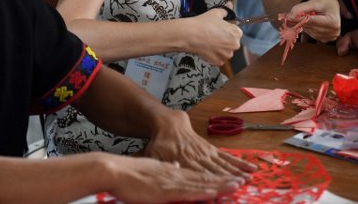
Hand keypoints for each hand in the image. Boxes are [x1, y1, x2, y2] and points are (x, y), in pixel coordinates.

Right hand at [102, 154, 244, 202]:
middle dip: (225, 180)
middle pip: (205, 178)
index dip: (215, 178)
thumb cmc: (130, 172)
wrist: (115, 169)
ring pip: (202, 184)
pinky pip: (190, 191)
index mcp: (174, 171)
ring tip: (237, 185)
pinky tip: (216, 192)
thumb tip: (174, 166)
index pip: (199, 175)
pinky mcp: (167, 189)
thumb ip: (164, 168)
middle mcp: (177, 175)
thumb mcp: (152, 167)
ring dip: (221, 185)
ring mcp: (173, 181)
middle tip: (242, 181)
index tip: (230, 179)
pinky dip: (205, 191)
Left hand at [144, 110, 255, 176]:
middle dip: (229, 177)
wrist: (169, 123)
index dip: (211, 181)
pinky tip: (250, 167)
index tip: (222, 187)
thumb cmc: (159, 143)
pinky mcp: (211, 149)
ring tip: (249, 178)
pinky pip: (226, 157)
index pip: (199, 174)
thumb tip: (163, 176)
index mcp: (183, 161)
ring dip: (236, 171)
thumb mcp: (153, 156)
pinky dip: (238, 162)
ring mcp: (206, 153)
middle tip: (243, 184)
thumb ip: (160, 166)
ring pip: (223, 164)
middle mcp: (198, 158)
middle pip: (215, 170)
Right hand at [190, 8, 241, 65]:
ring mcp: (226, 55)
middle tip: (214, 34)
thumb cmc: (204, 23)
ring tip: (210, 41)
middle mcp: (235, 46)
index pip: (236, 31)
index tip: (220, 28)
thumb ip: (226, 10)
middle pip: (232, 42)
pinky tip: (207, 48)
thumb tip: (230, 5)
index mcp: (237, 33)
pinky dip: (214, 55)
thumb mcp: (216, 12)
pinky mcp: (218, 62)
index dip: (228, 29)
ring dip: (220, 48)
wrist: (190, 35)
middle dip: (225, 39)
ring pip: (225, 51)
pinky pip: (218, 58)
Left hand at [285, 0, 339, 42]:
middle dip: (298, 22)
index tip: (287, 16)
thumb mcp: (316, 1)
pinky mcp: (325, 39)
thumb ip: (302, 8)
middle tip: (287, 17)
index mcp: (333, 22)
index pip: (311, 21)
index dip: (298, 18)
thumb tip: (290, 16)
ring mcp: (329, 37)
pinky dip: (306, 28)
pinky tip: (304, 22)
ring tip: (295, 18)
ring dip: (301, 25)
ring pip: (309, 32)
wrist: (333, 5)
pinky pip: (311, 34)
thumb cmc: (326, 0)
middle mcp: (333, 32)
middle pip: (310, 27)